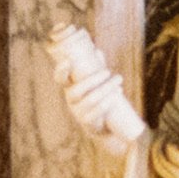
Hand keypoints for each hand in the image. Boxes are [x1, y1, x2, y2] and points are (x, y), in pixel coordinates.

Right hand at [46, 25, 145, 159]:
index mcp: (69, 88)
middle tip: (109, 72)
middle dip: (94, 79)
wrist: (102, 126)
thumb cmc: (97, 99)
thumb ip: (94, 67)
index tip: (68, 61)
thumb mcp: (94, 84)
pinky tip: (117, 93)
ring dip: (106, 88)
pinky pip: (97, 111)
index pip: (60, 80)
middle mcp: (71, 101)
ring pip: (90, 99)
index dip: (61, 71)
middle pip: (77, 90)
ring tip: (118, 80)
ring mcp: (78, 112)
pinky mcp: (88, 122)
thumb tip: (96, 50)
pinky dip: (108, 101)